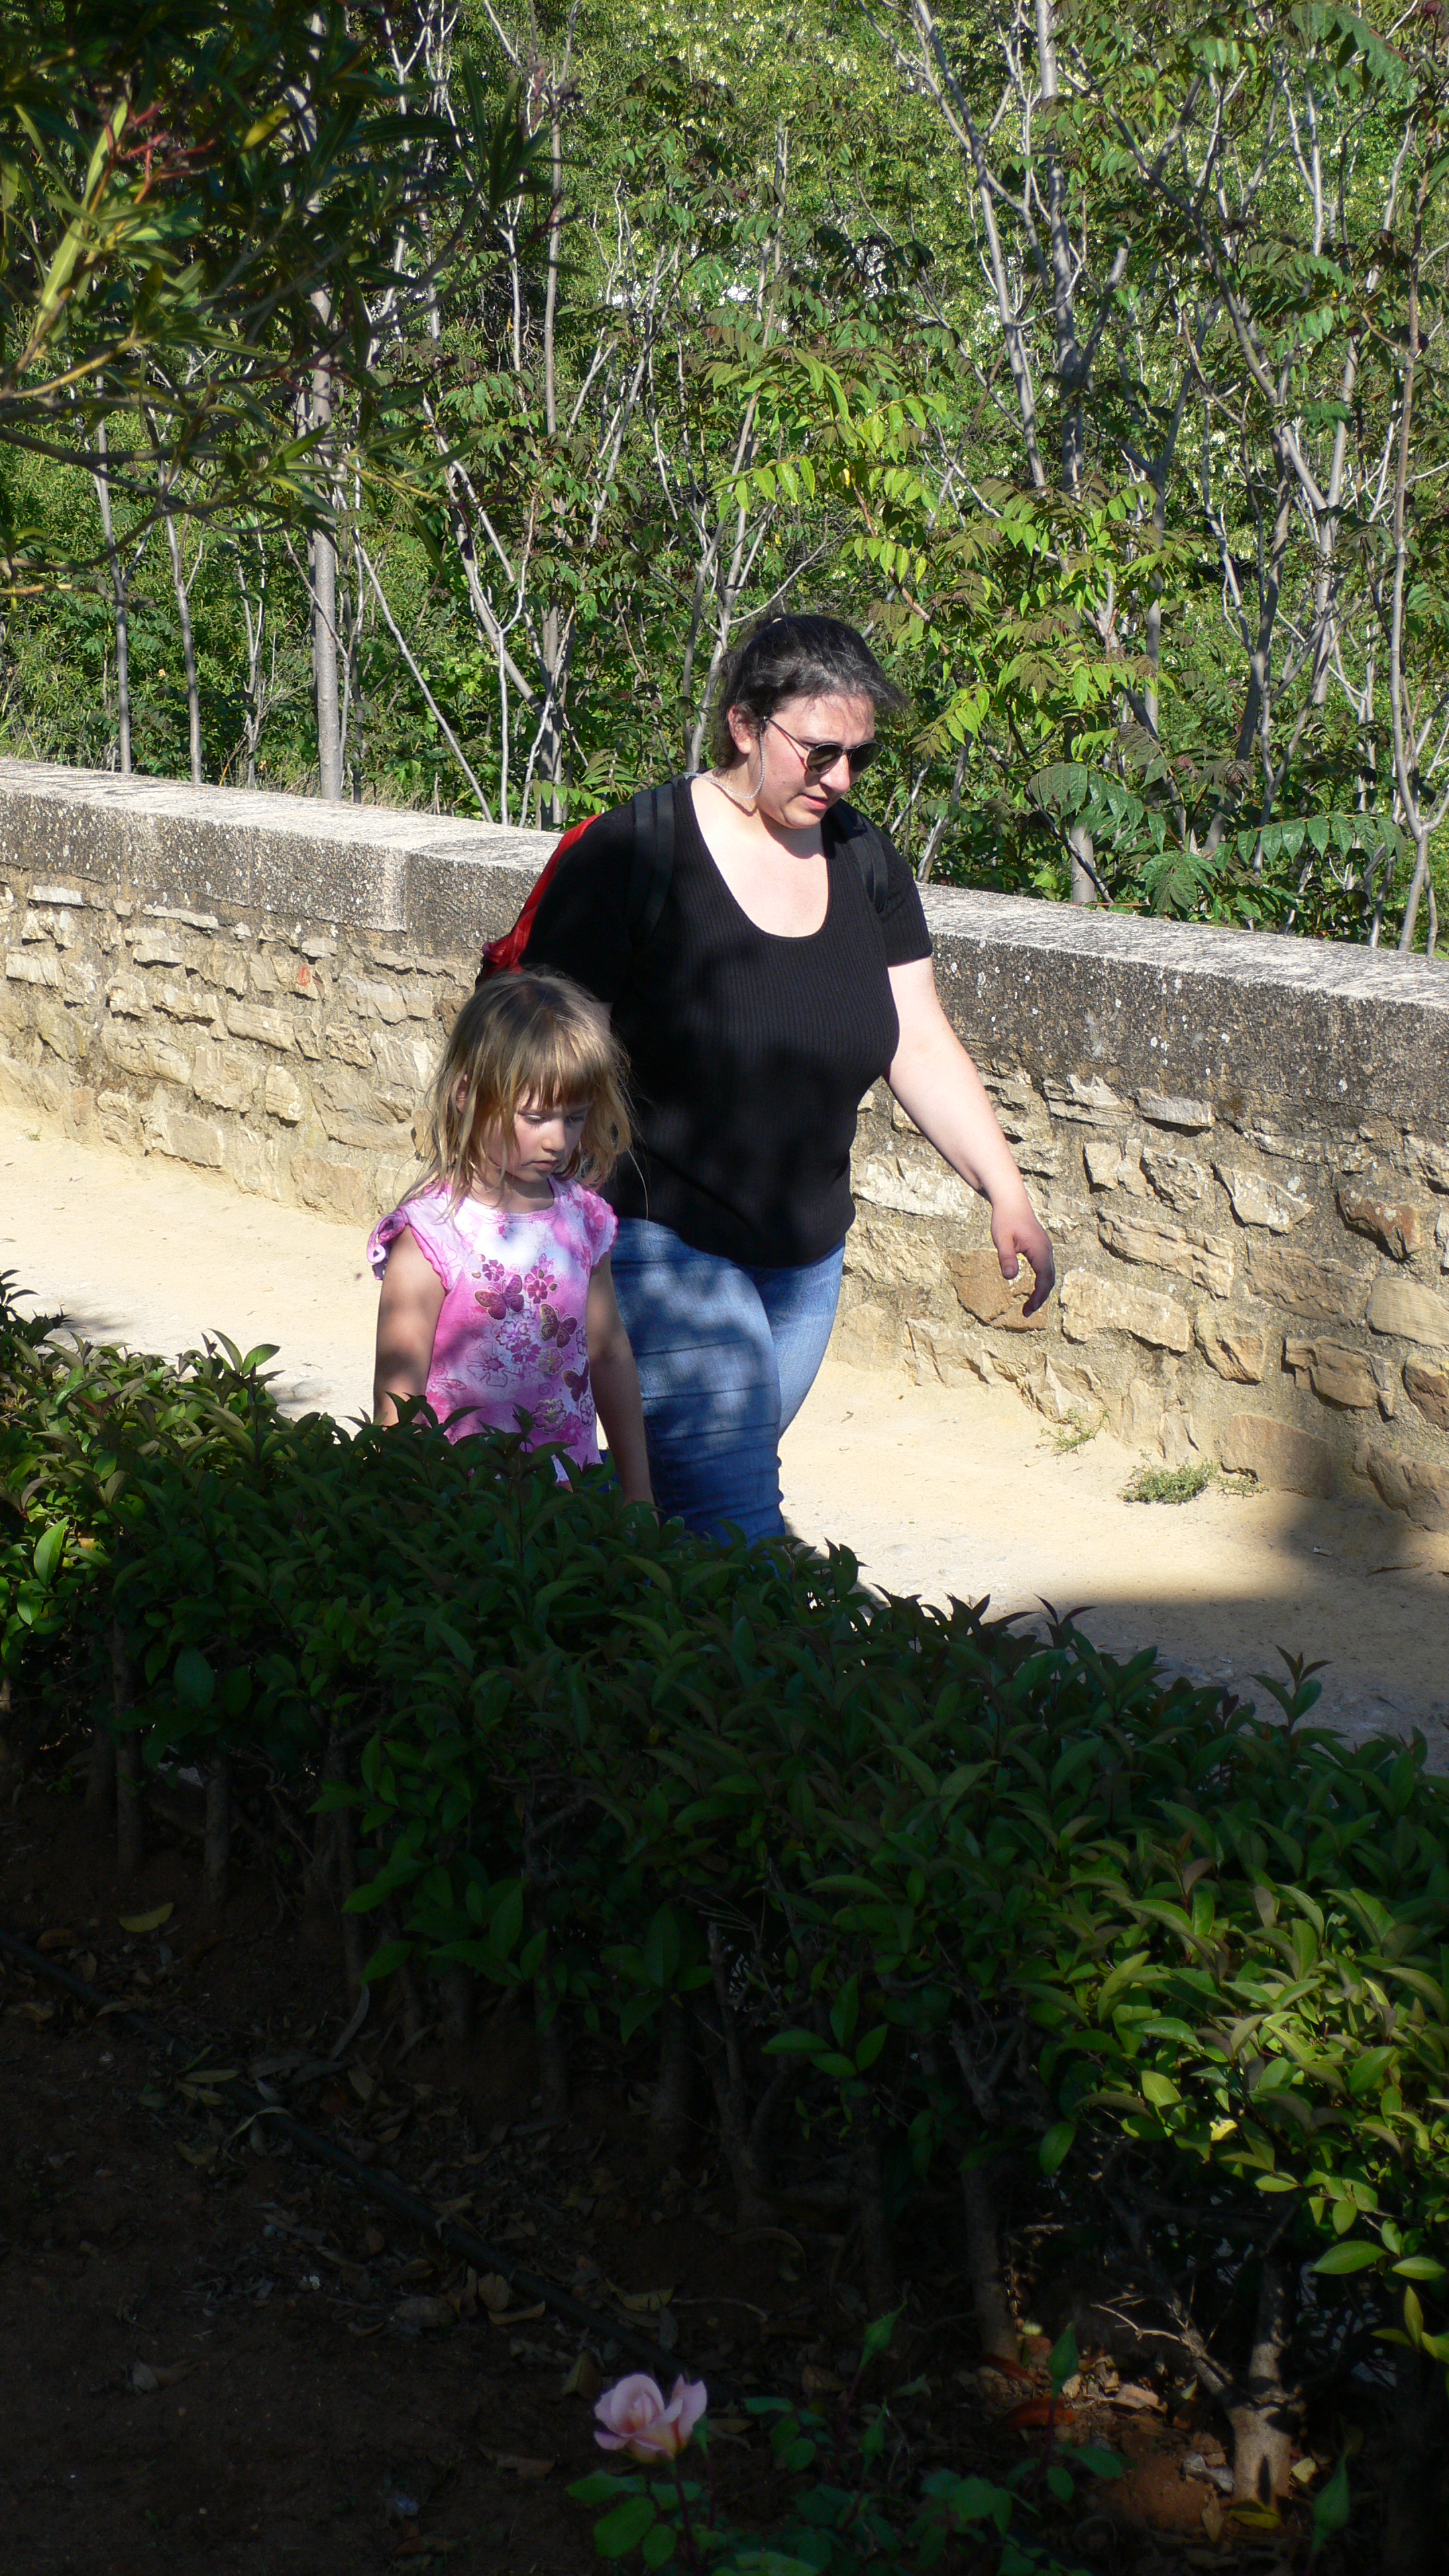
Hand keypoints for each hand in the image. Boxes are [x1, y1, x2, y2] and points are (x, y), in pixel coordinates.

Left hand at [991, 1197, 1055, 1316]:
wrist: (1011, 1201)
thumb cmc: (1005, 1219)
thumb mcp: (1001, 1239)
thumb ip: (1006, 1257)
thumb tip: (1009, 1277)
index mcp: (1040, 1250)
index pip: (1045, 1280)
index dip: (1038, 1297)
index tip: (1027, 1310)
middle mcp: (1047, 1250)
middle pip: (1050, 1280)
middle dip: (1040, 1298)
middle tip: (1026, 1313)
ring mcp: (1046, 1248)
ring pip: (1049, 1275)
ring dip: (1041, 1291)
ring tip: (1029, 1306)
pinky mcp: (1041, 1247)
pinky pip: (1045, 1269)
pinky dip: (1041, 1282)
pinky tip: (1032, 1289)